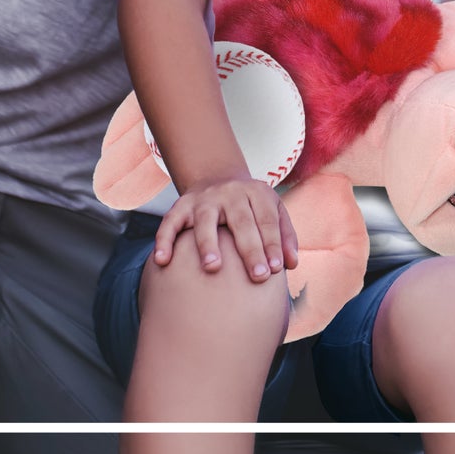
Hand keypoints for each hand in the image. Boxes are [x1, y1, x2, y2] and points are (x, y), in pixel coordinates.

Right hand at [152, 175, 299, 283]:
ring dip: (208, 243)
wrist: (217, 177)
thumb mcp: (272, 210)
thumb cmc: (250, 207)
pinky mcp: (181, 205)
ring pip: (205, 220)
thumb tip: (292, 264)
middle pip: (241, 221)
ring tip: (213, 268)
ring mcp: (203, 199)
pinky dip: (164, 239)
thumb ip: (285, 236)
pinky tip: (162, 260)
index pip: (267, 219)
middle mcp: (230, 193)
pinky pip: (170, 222)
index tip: (276, 270)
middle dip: (250, 249)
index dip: (273, 244)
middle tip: (258, 276)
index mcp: (256, 193)